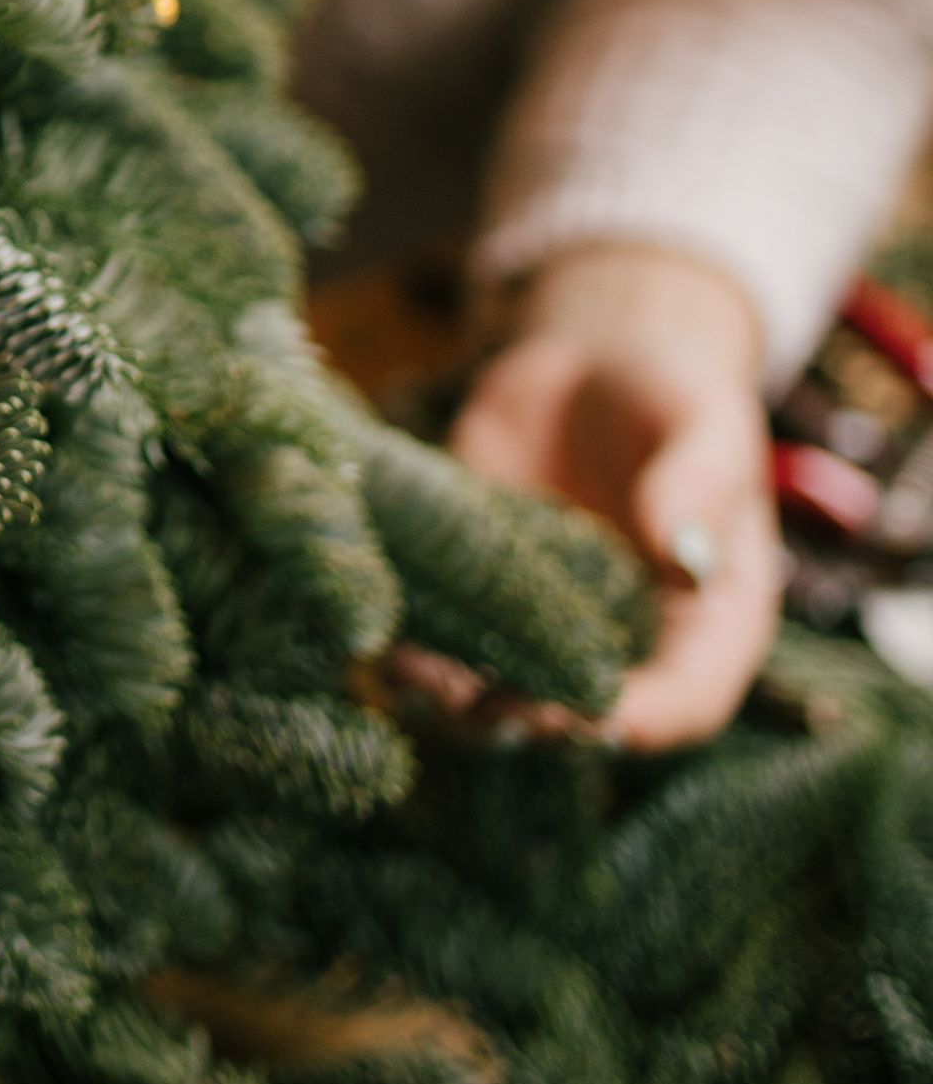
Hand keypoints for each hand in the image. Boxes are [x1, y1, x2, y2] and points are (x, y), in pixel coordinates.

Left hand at [438, 241, 780, 746]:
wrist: (598, 363)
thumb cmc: (676, 399)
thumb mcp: (705, 429)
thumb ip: (698, 490)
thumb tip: (686, 560)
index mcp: (703, 626)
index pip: (685, 702)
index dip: (644, 720)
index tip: (599, 720)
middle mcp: (624, 644)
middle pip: (582, 715)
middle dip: (529, 720)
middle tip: (484, 707)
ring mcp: (545, 625)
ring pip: (500, 690)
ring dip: (453, 697)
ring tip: (409, 677)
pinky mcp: (478, 590)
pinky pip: (447, 632)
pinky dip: (412, 642)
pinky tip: (378, 636)